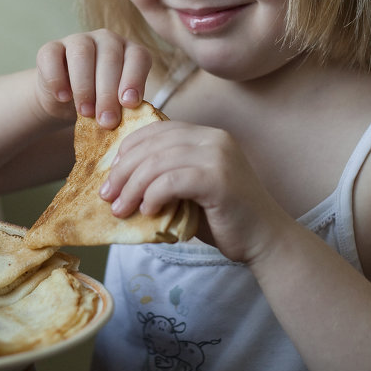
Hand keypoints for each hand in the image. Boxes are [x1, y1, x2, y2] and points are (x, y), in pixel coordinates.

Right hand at [35, 30, 152, 128]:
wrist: (64, 101)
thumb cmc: (99, 103)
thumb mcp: (116, 105)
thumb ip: (124, 108)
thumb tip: (131, 121)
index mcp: (129, 51)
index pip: (138, 57)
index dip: (135, 79)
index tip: (129, 104)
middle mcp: (106, 40)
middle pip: (110, 58)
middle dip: (108, 93)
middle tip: (106, 121)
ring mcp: (78, 40)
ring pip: (82, 54)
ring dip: (84, 86)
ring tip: (86, 113)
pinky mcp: (51, 48)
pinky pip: (52, 56)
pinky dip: (57, 78)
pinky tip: (63, 97)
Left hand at [100, 121, 291, 262]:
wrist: (265, 240)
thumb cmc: (224, 219)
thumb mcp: (190, 190)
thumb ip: (165, 177)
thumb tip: (118, 180)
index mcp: (207, 135)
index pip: (157, 130)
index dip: (128, 148)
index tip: (111, 174)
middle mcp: (214, 138)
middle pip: (153, 145)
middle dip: (123, 170)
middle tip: (106, 195)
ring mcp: (218, 156)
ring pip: (158, 162)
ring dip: (132, 187)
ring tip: (120, 209)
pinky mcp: (218, 179)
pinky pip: (172, 181)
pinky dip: (152, 195)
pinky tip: (147, 212)